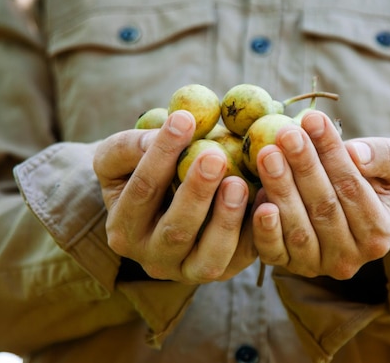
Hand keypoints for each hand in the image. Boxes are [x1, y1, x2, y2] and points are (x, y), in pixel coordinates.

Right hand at [93, 110, 256, 283]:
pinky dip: (256, 233)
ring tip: (238, 183)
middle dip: (196, 193)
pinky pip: (242, 258)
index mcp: (123, 228)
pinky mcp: (222, 269)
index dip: (161, 155)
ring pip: (209, 257)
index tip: (184, 119)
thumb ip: (134, 144)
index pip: (142, 190)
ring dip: (226, 220)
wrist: (161, 205)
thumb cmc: (138, 169)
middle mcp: (153, 257)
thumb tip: (171, 129)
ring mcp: (188, 270)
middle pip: (175, 230)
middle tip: (215, 156)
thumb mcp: (122, 155)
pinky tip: (266, 201)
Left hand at [251, 110, 389, 279]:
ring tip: (268, 153)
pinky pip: (274, 251)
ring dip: (281, 189)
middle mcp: (349, 258)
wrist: (342, 204)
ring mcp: (316, 266)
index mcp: (378, 234)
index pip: (353, 188)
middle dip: (303, 167)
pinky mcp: (286, 266)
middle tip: (286, 134)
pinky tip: (259, 200)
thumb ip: (385, 156)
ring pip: (298, 228)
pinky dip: (265, 229)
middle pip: (324, 208)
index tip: (313, 120)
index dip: (332, 153)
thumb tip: (356, 155)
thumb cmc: (369, 178)